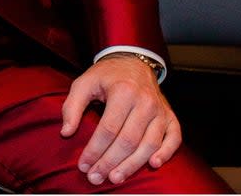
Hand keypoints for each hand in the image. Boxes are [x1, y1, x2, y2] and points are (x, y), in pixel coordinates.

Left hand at [60, 55, 181, 185]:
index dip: (94, 150)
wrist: (133, 62)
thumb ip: (72, 106)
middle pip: (128, 140)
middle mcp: (145, 102)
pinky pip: (174, 138)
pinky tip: (153, 164)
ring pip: (149, 144)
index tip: (83, 165)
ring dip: (132, 165)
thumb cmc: (106, 76)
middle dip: (110, 162)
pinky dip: (166, 153)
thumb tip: (66, 132)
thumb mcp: (83, 83)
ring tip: (115, 177)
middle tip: (96, 177)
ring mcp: (160, 110)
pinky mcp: (170, 117)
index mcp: (123, 92)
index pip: (108, 129)